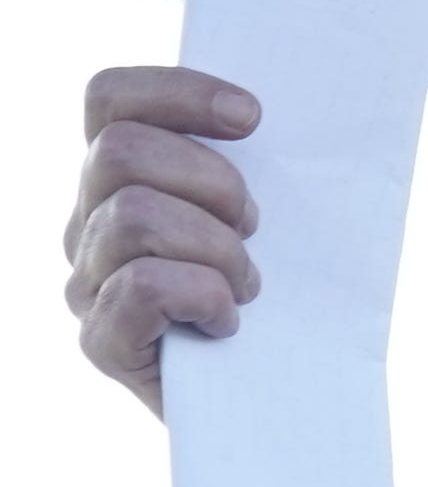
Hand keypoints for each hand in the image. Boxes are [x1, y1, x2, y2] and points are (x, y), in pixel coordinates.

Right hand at [63, 65, 264, 414]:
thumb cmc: (284, 290)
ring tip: (247, 281)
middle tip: (253, 224)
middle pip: (119, 150)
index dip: (178, 91)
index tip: (254, 118)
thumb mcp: (272, 210)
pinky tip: (228, 319)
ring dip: (215, 246)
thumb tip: (271, 111)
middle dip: (210, 180)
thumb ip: (253, 159)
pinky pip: (142, 287)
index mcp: (119, 176)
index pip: (109, 99)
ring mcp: (85, 282)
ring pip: (133, 216)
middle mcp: (86, 222)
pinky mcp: (100, 341)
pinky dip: (204, 296)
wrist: (279, 396)